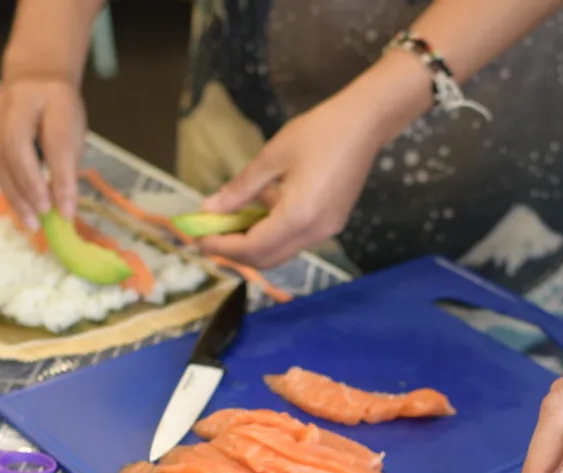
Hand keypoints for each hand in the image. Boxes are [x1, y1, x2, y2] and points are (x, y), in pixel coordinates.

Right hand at [0, 76, 86, 228]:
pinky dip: (4, 186)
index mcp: (54, 96)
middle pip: (15, 144)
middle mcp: (18, 98)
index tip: (67, 211)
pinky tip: (19, 203)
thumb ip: (68, 166)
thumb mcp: (75, 132)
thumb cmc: (60, 112)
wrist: (34, 77)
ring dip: (14, 193)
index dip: (61, 179)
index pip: (56, 141)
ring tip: (32, 221)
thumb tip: (63, 210)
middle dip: (29, 185)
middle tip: (44, 213)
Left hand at [196, 96, 387, 268]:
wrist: (364, 124)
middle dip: (235, 253)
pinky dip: (271, 234)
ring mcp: (326, 231)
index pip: (253, 247)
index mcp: (298, 216)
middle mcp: (314, 233)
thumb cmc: (317, 132)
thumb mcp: (272, 156)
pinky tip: (258, 213)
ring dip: (253, 244)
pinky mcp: (331, 224)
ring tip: (228, 225)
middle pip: (267, 258)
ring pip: (281, 252)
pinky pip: (295, 239)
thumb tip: (210, 209)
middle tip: (209, 238)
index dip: (223, 247)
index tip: (198, 239)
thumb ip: (241, 189)